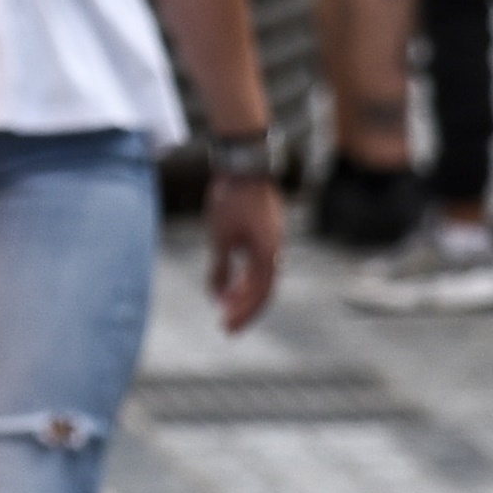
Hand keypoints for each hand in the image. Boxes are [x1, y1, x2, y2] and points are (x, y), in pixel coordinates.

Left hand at [204, 173, 283, 332]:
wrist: (244, 165)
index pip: (259, 293)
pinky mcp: (267, 232)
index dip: (243, 312)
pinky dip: (245, 276)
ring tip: (225, 306)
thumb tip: (216, 295)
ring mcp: (274, 240)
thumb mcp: (220, 237)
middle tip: (226, 327)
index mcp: (268, 253)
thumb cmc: (232, 199)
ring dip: (244, 293)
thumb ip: (220, 268)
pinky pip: (259, 262)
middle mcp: (276, 250)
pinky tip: (230, 284)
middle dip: (244, 309)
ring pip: (262, 277)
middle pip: (263, 289)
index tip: (226, 327)